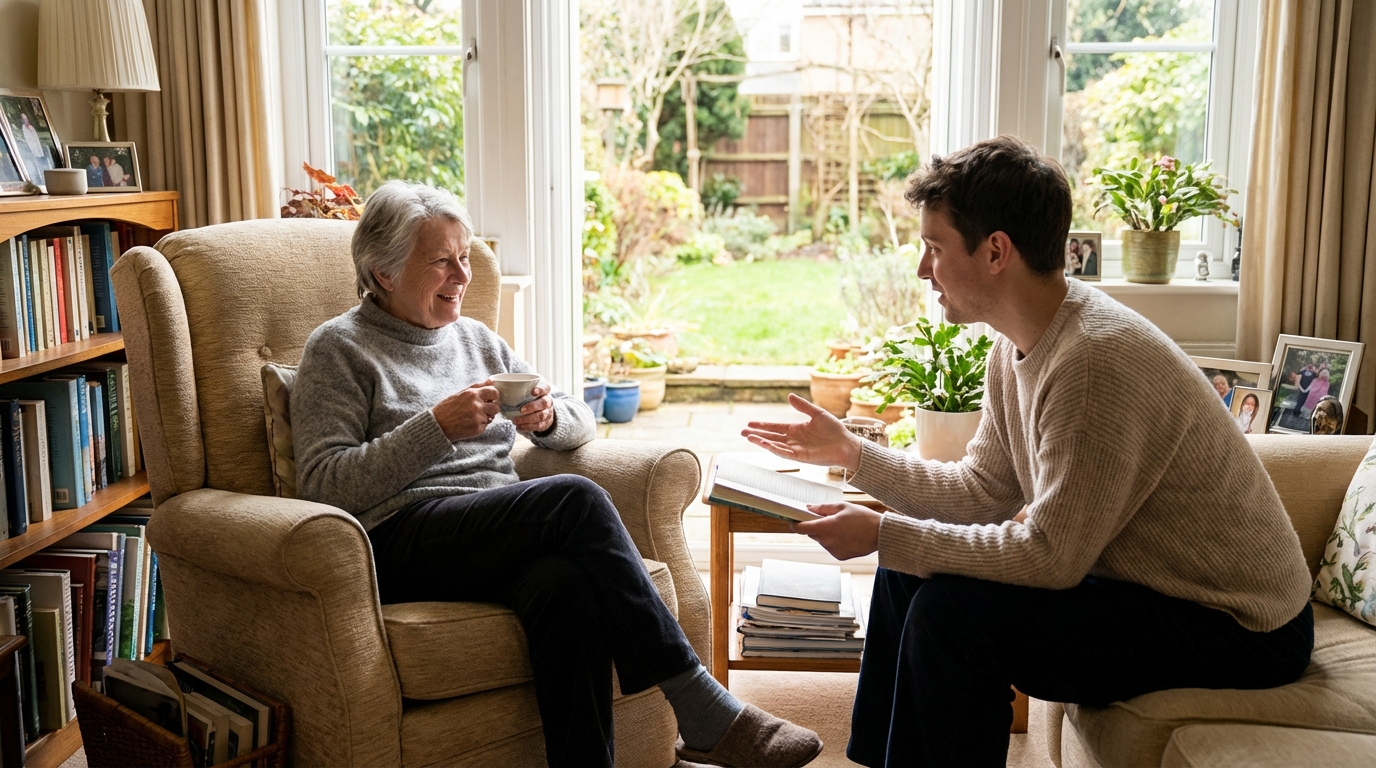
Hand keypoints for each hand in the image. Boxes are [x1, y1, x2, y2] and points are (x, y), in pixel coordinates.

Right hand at [433, 380, 500, 440]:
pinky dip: (480, 425)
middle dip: (491, 408)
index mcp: (472, 394)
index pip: (494, 392)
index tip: (490, 399)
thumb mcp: (460, 394)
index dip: (494, 396)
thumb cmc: (447, 408)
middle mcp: (477, 405)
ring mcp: (478, 418)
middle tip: (482, 410)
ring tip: (473, 417)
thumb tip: (491, 381)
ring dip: (485, 417)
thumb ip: (477, 387)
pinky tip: (469, 424)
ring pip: (491, 417)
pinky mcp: (477, 429)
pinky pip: (485, 426)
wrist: (437, 425)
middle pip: (496, 407)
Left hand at [509, 384, 555, 433]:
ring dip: (527, 419)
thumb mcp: (528, 392)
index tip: (533, 392)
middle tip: (521, 410)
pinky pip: (538, 426)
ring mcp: (548, 412)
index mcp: (544, 392)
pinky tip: (519, 426)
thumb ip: (517, 388)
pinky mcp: (545, 423)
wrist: (543, 412)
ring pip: (541, 416)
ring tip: (516, 421)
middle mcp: (548, 401)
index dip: (540, 389)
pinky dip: (528, 427)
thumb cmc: (531, 399)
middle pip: (544, 403)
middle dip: (532, 406)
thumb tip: (496, 384)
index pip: (545, 388)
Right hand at [740, 393, 863, 471]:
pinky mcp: (802, 457)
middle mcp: (794, 440)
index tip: (750, 423)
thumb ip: (803, 406)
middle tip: (742, 432)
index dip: (763, 425)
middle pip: (771, 437)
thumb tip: (789, 395)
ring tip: (749, 437)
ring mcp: (796, 449)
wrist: (847, 444)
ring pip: (775, 445)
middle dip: (756, 435)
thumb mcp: (817, 413)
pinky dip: (774, 449)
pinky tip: (765, 444)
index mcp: (796, 430)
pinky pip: (785, 453)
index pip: (775, 427)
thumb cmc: (835, 430)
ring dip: (762, 442)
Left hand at [792, 502, 881, 559]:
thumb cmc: (862, 518)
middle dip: (816, 526)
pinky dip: (834, 541)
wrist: (880, 534)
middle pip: (812, 533)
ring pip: (822, 540)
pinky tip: (846, 535)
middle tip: (828, 519)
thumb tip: (808, 508)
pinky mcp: (839, 556)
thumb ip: (822, 508)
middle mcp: (827, 541)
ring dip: (826, 534)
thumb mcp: (842, 506)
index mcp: (826, 527)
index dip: (796, 524)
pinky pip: (831, 547)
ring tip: (842, 527)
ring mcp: (833, 550)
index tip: (794, 520)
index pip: (801, 528)